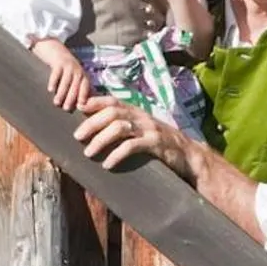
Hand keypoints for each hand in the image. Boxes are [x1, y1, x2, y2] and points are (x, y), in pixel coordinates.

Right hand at [31, 39, 92, 111]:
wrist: (53, 47)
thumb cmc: (63, 66)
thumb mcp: (73, 74)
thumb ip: (76, 86)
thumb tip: (80, 104)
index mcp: (82, 73)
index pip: (85, 86)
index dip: (84, 95)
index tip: (81, 106)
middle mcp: (77, 69)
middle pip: (76, 85)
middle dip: (72, 98)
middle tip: (66, 109)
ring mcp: (68, 64)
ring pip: (66, 81)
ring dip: (62, 93)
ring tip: (56, 103)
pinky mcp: (58, 61)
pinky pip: (56, 73)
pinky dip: (54, 82)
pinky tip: (50, 90)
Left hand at [74, 95, 196, 178]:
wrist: (188, 155)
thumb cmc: (160, 144)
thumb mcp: (142, 130)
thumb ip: (124, 125)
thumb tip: (97, 128)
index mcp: (136, 112)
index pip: (113, 101)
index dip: (95, 101)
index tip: (78, 107)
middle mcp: (141, 117)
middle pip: (112, 113)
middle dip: (92, 123)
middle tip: (77, 137)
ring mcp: (149, 129)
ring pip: (119, 128)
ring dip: (100, 140)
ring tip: (88, 153)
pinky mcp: (156, 144)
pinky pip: (132, 146)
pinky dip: (117, 155)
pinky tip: (107, 164)